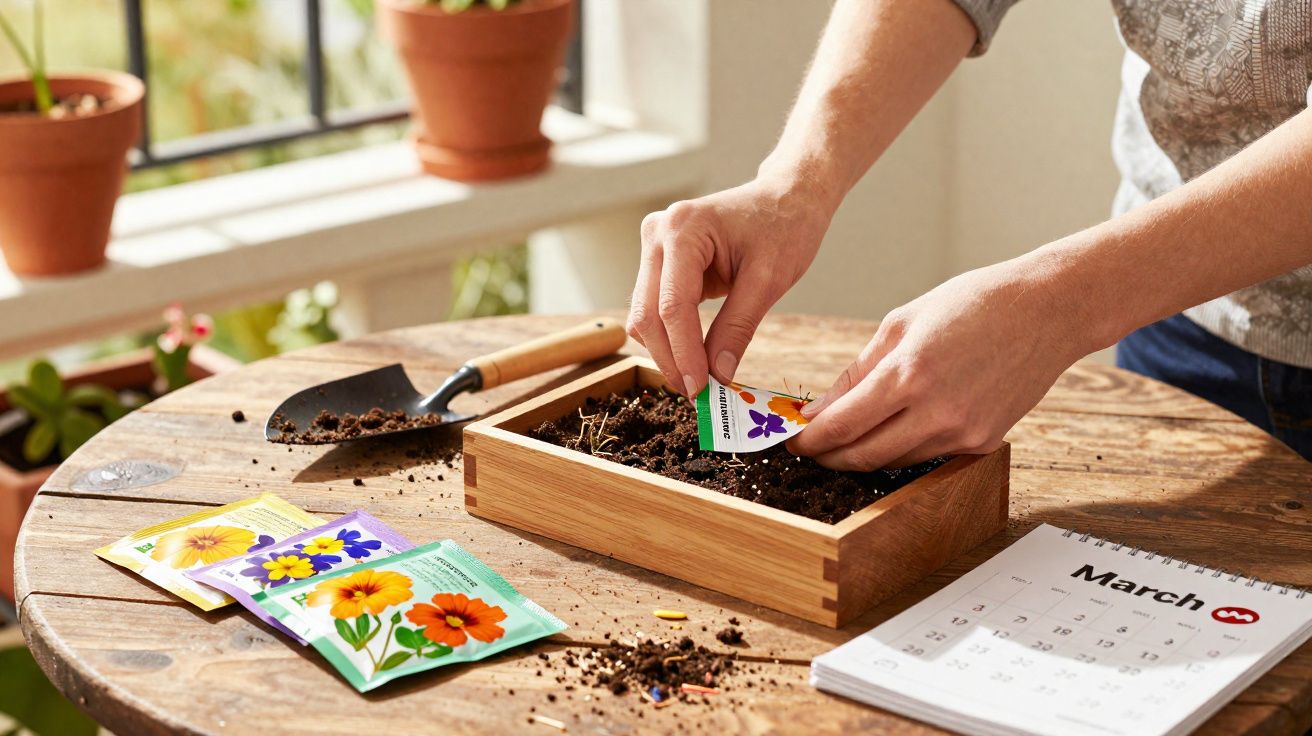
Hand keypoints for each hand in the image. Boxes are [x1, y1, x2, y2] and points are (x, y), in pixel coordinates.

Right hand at [627, 177, 831, 395]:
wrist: (786, 197)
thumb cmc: (785, 227)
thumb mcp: (769, 280)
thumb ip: (738, 328)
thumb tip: (717, 376)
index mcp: (683, 229)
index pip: (672, 306)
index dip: (683, 354)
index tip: (701, 391)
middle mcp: (657, 234)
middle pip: (647, 314)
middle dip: (671, 359)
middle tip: (697, 396)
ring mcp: (654, 247)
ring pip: (644, 315)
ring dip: (667, 352)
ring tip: (699, 380)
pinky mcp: (659, 262)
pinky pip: (654, 309)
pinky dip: (671, 337)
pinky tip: (694, 358)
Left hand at [786, 255, 1098, 469]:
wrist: (1048, 310)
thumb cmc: (973, 304)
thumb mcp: (901, 323)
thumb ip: (858, 372)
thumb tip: (821, 409)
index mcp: (908, 374)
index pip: (841, 426)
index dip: (809, 440)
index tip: (791, 440)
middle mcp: (936, 411)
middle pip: (863, 456)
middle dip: (829, 456)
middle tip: (810, 448)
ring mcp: (963, 432)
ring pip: (894, 462)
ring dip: (864, 454)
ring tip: (846, 438)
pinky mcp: (983, 443)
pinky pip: (928, 457)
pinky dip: (903, 449)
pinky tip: (893, 431)